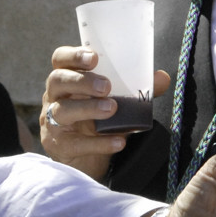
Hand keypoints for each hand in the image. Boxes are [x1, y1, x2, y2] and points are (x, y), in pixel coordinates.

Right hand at [39, 46, 169, 179]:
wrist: (87, 161)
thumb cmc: (99, 121)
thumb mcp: (117, 102)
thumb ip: (137, 90)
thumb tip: (161, 77)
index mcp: (67, 79)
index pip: (60, 59)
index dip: (73, 55)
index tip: (94, 57)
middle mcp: (54, 97)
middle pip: (57, 80)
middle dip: (82, 81)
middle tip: (106, 86)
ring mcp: (53, 122)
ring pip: (62, 110)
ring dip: (88, 108)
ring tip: (112, 109)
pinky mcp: (59, 146)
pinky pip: (75, 143)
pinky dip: (98, 143)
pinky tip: (118, 141)